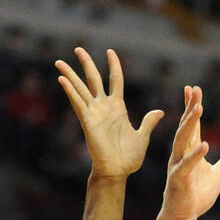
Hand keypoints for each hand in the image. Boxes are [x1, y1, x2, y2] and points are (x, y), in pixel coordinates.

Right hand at [55, 47, 163, 179]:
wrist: (117, 171)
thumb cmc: (129, 158)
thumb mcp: (143, 137)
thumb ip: (149, 122)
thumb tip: (160, 111)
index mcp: (118, 107)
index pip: (115, 80)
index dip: (113, 66)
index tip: (110, 51)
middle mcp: (104, 107)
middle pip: (94, 78)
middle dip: (86, 63)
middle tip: (78, 48)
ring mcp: (94, 113)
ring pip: (81, 88)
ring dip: (70, 75)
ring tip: (59, 62)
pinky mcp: (87, 121)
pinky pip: (78, 103)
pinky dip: (70, 91)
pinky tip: (62, 80)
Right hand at [160, 86, 219, 219]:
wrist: (183, 217)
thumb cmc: (196, 196)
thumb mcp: (217, 176)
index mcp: (189, 152)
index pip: (192, 125)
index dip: (192, 107)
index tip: (193, 89)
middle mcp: (180, 155)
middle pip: (186, 128)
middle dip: (190, 108)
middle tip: (194, 90)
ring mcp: (178, 166)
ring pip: (182, 141)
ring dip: (190, 124)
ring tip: (198, 108)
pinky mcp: (178, 180)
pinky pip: (186, 165)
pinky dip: (196, 155)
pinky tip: (205, 144)